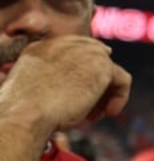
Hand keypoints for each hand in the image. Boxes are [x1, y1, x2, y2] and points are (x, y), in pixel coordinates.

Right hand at [0, 36, 130, 128]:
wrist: (26, 112)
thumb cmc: (24, 110)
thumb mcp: (32, 87)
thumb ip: (50, 79)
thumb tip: (74, 88)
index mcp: (42, 47)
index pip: (74, 53)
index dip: (82, 73)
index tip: (84, 93)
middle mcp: (64, 44)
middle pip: (93, 60)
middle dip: (94, 85)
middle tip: (89, 108)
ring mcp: (84, 52)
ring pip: (106, 71)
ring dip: (103, 95)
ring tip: (93, 115)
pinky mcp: (102, 66)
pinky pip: (122, 80)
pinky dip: (119, 98)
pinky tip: (108, 113)